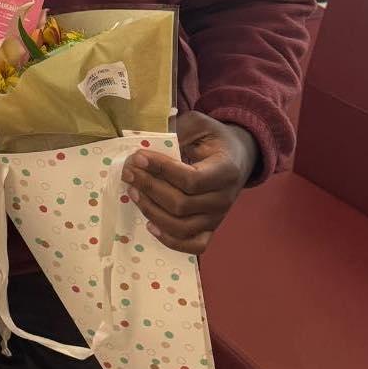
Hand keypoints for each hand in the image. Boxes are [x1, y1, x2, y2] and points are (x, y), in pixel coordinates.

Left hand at [120, 112, 257, 254]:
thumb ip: (177, 129)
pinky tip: (150, 224)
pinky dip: (170, 240)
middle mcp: (224, 199)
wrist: (238, 156)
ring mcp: (218, 217)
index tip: (138, 157)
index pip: (190, 179)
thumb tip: (148, 138)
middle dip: (149, 188)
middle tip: (129, 172)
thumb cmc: (214, 138)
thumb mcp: (199, 124)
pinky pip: (193, 245)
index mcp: (225, 171)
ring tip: (132, 192)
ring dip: (152, 211)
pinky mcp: (211, 228)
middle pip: (181, 205)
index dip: (161, 170)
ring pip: (182, 227)